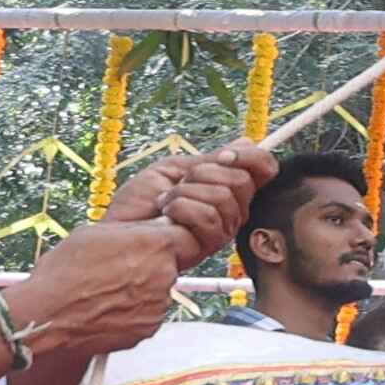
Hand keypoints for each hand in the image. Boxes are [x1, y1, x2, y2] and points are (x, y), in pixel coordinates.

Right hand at [0, 216, 198, 363]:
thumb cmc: (64, 273)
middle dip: (151, 265)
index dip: (169, 240)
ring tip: (106, 291)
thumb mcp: (95, 233)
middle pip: (170, 265)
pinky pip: (148, 314)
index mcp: (155, 245)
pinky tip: (107, 308)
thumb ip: (133, 231)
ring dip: (141, 290)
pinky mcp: (150, 327)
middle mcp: (164, 274)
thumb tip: (150, 229)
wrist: (48, 315)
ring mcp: (159, 304)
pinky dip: (134, 311)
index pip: (186, 237)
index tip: (156, 243)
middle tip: (119, 269)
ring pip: (159, 291)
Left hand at [114, 138, 276, 253]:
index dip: (251, 157)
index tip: (225, 155)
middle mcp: (232, 208)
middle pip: (242, 180)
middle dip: (203, 174)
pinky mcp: (212, 242)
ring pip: (224, 196)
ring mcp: (225, 226)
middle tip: (180, 184)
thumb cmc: (140, 204)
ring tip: (168, 203)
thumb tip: (245, 141)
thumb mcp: (175, 169)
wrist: (120, 231)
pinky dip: (180, 209)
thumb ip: (210, 159)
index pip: (263, 168)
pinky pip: (208, 215)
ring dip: (185, 193)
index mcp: (227, 188)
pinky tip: (168, 218)